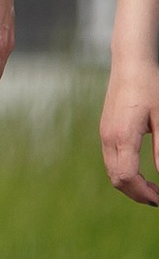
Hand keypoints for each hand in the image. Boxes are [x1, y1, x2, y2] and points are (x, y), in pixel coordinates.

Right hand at [98, 57, 158, 205]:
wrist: (129, 64)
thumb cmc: (150, 87)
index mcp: (122, 136)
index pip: (127, 176)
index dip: (144, 193)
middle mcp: (108, 138)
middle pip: (117, 178)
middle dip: (136, 194)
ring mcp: (105, 134)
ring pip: (112, 171)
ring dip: (130, 184)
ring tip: (152, 189)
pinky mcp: (106, 131)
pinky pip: (111, 161)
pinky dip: (125, 173)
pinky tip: (141, 173)